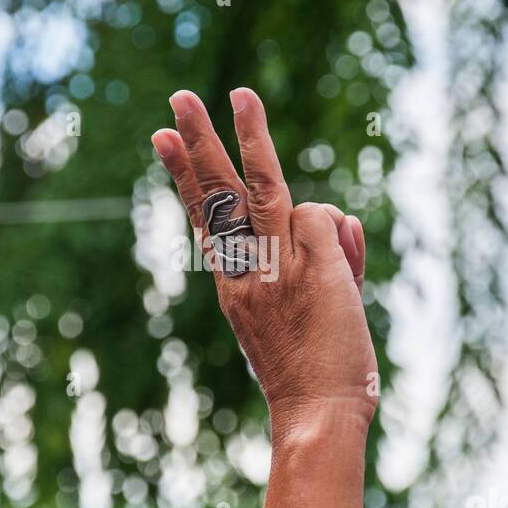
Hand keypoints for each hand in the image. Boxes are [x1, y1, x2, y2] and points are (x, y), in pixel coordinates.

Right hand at [151, 87, 377, 428]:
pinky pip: (325, 222)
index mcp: (234, 280)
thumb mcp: (303, 308)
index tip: (162, 138)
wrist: (318, 413)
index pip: (207, 216)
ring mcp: (275, 267)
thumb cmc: (313, 367)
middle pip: (218, 193)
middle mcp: (245, 269)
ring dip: (251, 136)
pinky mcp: (310, 270)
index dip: (185, 175)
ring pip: (263, 187)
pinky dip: (343, 246)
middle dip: (199, 143)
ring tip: (240, 94)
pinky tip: (344, 284)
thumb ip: (322, 255)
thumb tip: (340, 219)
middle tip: (178, 99)